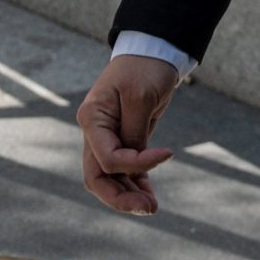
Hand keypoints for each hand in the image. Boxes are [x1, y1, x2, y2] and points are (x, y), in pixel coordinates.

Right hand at [77, 55, 179, 214]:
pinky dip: (135, 181)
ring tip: (152, 208)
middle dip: (120, 197)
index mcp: (92, 119)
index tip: (167, 154)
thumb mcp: (142, 97)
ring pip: (110, 177)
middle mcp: (94, 131)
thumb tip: (134, 164)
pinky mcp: (123, 138)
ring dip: (129, 194)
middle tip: (148, 209)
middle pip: (97, 176)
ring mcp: (106, 137)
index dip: (135, 164)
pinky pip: (124, 167)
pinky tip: (148, 195)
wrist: (154, 50)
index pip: (106, 158)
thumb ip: (134, 133)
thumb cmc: (146, 68)